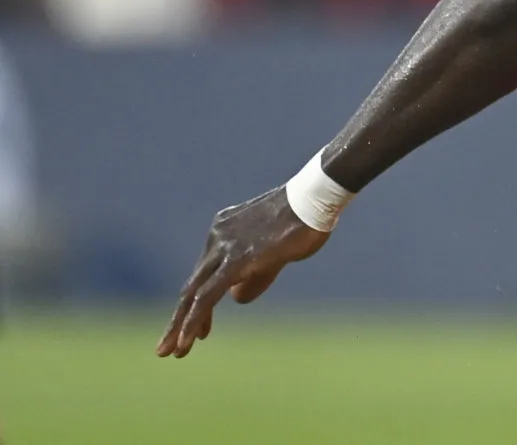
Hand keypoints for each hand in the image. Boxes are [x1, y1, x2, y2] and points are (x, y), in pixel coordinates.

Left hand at [156, 186, 329, 357]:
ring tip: (171, 352)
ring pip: (194, 293)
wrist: (316, 198)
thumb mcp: (276, 250)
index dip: (198, 302)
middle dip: (179, 318)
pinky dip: (194, 320)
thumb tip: (236, 297)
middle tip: (166, 347)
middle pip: (193, 284)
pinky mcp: (234, 260)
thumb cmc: (306, 220)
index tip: (199, 328)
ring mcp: (224, 247)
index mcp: (225, 229)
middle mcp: (218, 236)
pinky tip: (188, 340)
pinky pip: (207, 296)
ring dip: (181, 325)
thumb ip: (255, 273)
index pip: (204, 273)